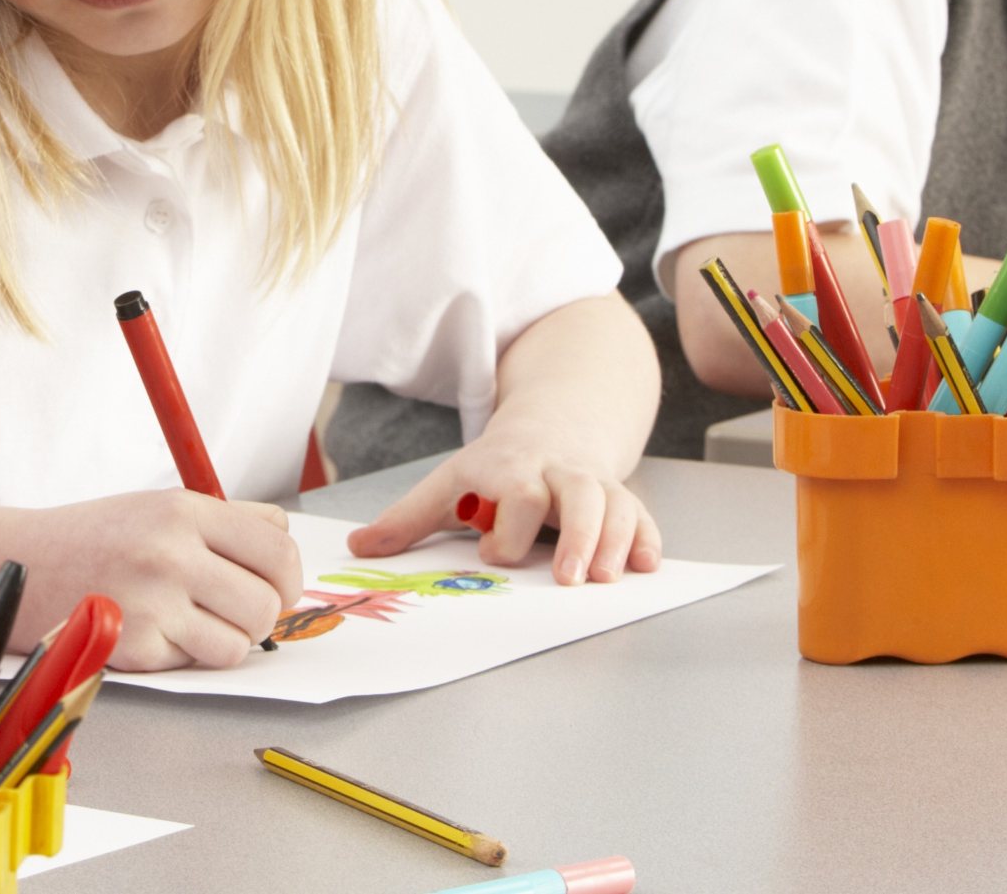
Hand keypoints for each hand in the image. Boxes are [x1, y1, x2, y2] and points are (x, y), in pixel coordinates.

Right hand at [0, 490, 303, 671]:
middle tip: (235, 614)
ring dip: (223, 641)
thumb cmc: (95, 538)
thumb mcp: (159, 507)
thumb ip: (227, 522)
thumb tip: (285, 548)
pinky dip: (182, 655)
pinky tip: (150, 631)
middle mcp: (171, 551)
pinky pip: (194, 662)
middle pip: (267, 603)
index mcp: (184, 509)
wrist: (16, 564)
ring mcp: (152, 601)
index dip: (287, 580)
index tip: (277, 590)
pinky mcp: (133, 646)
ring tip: (190, 623)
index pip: (278, 549)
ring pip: (239, 643)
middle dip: (260, 618)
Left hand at [347, 432, 662, 586]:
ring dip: (615, 541)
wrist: (553, 427)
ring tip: (607, 578)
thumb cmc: (495, 468)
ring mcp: (593, 485)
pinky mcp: (620, 497)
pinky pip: (641, 515)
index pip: (516, 493)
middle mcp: (557, 474)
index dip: (508, 525)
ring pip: (616, 504)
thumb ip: (407, 519)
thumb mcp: (449, 483)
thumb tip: (358, 548)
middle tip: (569, 578)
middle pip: (577, 495)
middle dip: (577, 536)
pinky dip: (647, 538)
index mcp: (511, 469)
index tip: (494, 553)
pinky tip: (647, 566)